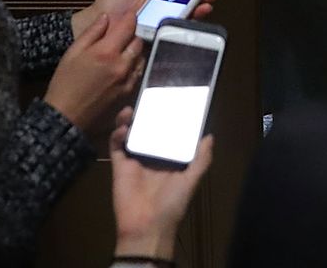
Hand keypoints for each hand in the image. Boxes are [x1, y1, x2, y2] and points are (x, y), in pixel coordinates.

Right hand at [44, 12, 142, 135]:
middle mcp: (122, 65)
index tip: (129, 13)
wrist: (66, 117)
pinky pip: (138, 74)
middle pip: (138, 42)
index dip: (130, 17)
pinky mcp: (128, 94)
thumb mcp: (73, 52)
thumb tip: (106, 17)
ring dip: (135, 51)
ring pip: (141, 58)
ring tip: (124, 49)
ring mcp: (127, 81)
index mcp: (107, 52)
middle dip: (132, 35)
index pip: (128, 27)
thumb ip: (92, 33)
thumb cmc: (65, 83)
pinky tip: (124, 67)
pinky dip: (134, 66)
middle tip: (123, 33)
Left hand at [73, 0, 221, 38]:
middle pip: (182, 9)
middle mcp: (156, 17)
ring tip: (204, 6)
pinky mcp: (151, 43)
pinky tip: (189, 22)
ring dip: (194, 14)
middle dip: (198, 2)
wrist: (94, 29)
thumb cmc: (107, 8)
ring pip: (179, 23)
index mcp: (152, 2)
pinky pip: (168, 37)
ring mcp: (155, 30)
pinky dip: (180, 30)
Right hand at [110, 107, 213, 261]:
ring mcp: (135, 159)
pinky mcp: (119, 165)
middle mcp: (153, 156)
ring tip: (131, 110)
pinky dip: (118, 133)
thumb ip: (201, 159)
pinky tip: (124, 127)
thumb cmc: (172, 204)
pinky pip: (116, 145)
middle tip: (147, 98)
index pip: (169, 133)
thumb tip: (210, 136)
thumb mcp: (191, 181)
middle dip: (147, 114)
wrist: (147, 227)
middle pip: (149, 129)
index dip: (169, 118)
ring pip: (131, 133)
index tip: (169, 100)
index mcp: (170, 159)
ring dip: (129, 120)